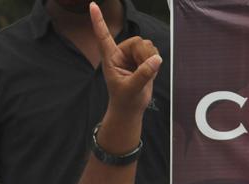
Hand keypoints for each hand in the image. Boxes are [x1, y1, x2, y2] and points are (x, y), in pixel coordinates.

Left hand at [89, 2, 161, 118]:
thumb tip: (156, 59)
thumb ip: (144, 74)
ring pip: (147, 46)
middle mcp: (121, 54)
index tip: (92, 5)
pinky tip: (150, 73)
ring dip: (150, 59)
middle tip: (144, 70)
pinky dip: (155, 63)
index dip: (98, 21)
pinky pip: (154, 53)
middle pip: (137, 41)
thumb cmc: (125, 100)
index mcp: (111, 58)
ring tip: (145, 74)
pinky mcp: (142, 61)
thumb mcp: (132, 88)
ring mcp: (132, 56)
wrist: (131, 109)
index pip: (103, 36)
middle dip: (144, 55)